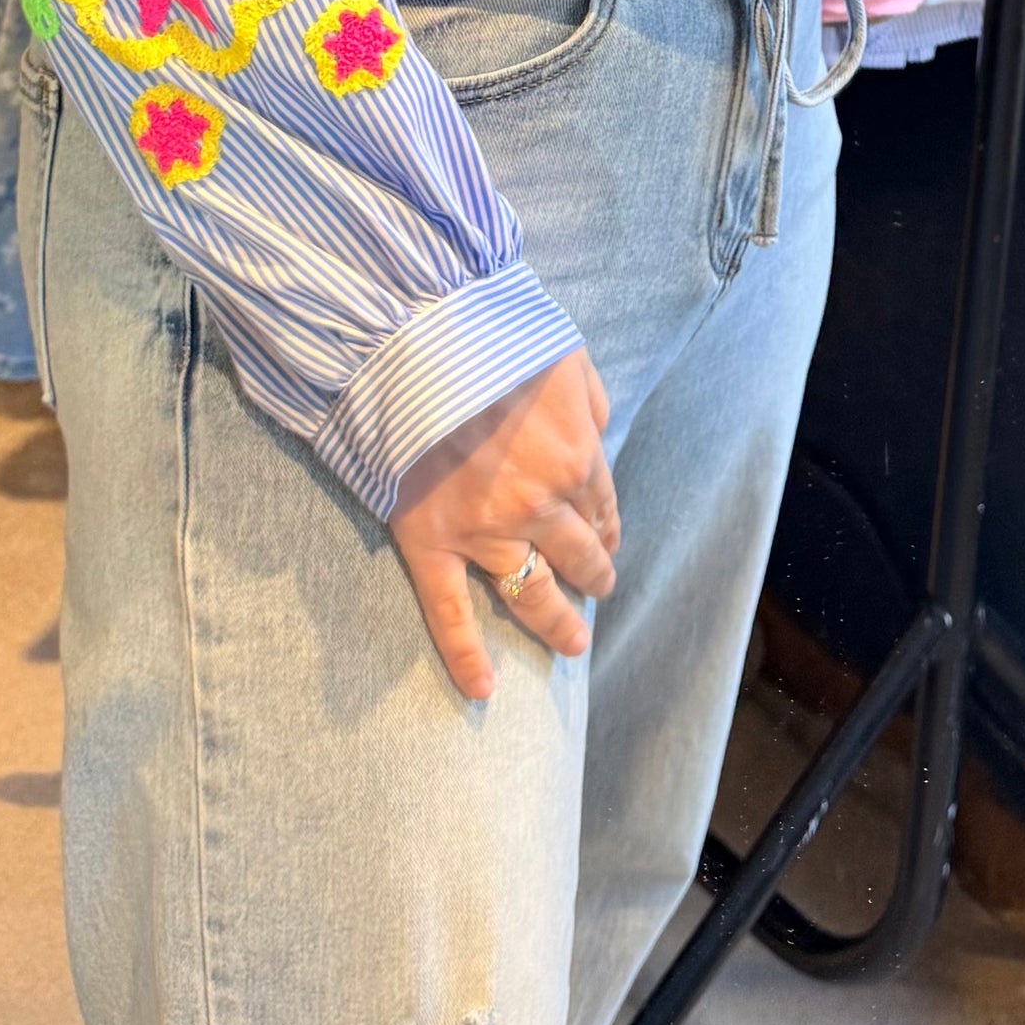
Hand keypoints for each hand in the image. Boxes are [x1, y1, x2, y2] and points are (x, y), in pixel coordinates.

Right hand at [389, 346, 618, 701]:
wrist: (417, 342)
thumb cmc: (490, 335)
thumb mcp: (563, 351)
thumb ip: (590, 398)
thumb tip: (599, 432)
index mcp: (576, 456)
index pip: (602, 506)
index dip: (607, 527)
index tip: (607, 540)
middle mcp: (540, 505)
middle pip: (579, 555)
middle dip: (594, 574)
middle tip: (599, 589)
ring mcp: (486, 532)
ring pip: (532, 593)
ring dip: (558, 622)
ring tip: (573, 644)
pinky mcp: (432, 546)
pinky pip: (450, 614)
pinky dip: (465, 656)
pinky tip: (483, 689)